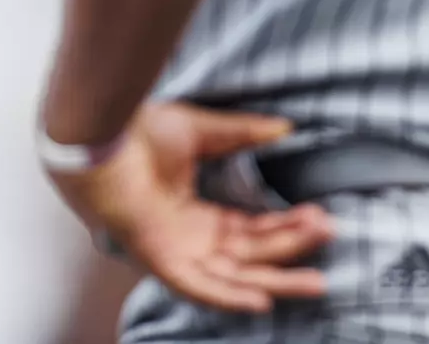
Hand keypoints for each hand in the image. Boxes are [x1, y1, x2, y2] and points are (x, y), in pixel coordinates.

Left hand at [48, 103, 333, 313]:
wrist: (98, 131)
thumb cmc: (138, 130)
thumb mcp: (200, 130)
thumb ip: (242, 133)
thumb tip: (285, 128)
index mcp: (198, 214)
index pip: (253, 230)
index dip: (288, 225)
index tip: (322, 215)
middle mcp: (190, 237)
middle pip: (252, 255)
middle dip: (292, 250)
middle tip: (330, 237)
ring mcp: (175, 250)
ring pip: (234, 277)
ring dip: (275, 279)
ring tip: (316, 280)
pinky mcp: (158, 256)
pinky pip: (196, 285)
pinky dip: (226, 295)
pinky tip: (259, 300)